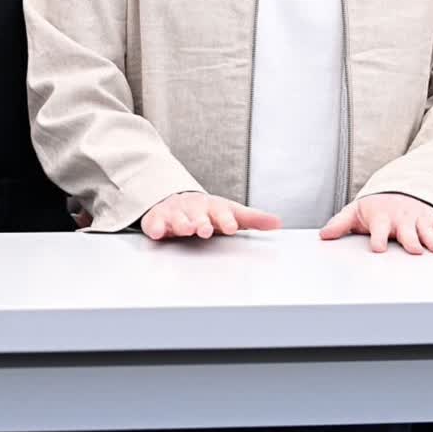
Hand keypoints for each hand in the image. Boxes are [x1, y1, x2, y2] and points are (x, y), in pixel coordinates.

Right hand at [140, 191, 280, 240]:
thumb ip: (253, 219)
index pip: (222, 212)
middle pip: (198, 214)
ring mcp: (175, 212)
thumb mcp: (231, 212)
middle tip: (204, 229)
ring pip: (177, 217)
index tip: (231, 227)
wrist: (177, 199)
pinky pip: (154, 222)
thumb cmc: (208, 212)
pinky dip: (155, 226)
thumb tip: (278, 223)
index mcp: (214, 207)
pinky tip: (157, 232)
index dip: (226, 220)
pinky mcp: (157, 218)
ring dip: (180, 222)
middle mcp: (195, 208)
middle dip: (201, 221)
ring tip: (184, 229)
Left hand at [320, 193, 432, 255]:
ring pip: (427, 231)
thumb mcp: (355, 213)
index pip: (379, 230)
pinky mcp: (432, 221)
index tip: (378, 248)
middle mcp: (402, 219)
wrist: (398, 192)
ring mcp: (419, 220)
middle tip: (414, 249)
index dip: (378, 239)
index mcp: (382, 218)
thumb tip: (323, 236)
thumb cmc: (376, 209)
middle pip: (407, 231)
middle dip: (411, 240)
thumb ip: (340, 224)